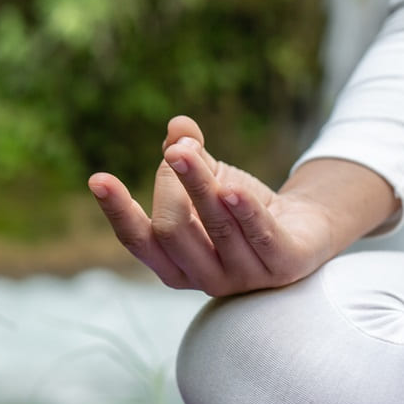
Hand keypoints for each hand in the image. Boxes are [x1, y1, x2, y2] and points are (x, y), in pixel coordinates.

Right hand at [87, 116, 394, 295]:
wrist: (304, 229)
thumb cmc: (241, 208)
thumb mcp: (209, 179)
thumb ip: (189, 157)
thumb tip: (178, 125)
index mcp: (175, 264)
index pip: (138, 241)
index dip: (118, 211)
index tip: (98, 178)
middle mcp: (205, 278)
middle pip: (172, 231)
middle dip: (170, 185)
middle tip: (178, 151)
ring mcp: (244, 277)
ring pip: (215, 227)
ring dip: (199, 185)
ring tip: (185, 148)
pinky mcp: (283, 266)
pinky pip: (259, 236)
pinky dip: (244, 210)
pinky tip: (232, 188)